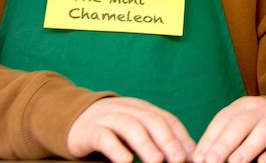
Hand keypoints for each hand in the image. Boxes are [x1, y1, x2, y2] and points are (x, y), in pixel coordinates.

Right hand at [67, 96, 196, 162]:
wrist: (73, 120)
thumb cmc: (112, 131)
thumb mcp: (135, 132)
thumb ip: (155, 140)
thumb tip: (183, 156)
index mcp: (143, 109)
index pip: (167, 119)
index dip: (181, 136)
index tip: (192, 155)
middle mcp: (128, 109)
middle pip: (152, 121)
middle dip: (168, 140)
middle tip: (179, 159)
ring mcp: (108, 117)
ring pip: (131, 127)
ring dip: (146, 145)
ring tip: (157, 162)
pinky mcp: (90, 130)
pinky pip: (104, 137)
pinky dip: (116, 148)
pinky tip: (125, 161)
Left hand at [193, 96, 265, 162]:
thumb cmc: (262, 130)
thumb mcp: (244, 127)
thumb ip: (226, 139)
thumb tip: (202, 158)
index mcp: (244, 106)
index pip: (224, 119)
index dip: (209, 139)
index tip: (199, 159)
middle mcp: (262, 110)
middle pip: (242, 123)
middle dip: (225, 143)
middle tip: (212, 161)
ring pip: (264, 130)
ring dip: (248, 147)